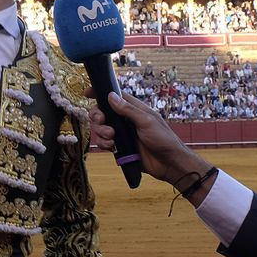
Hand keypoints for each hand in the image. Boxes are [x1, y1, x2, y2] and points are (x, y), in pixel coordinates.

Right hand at [88, 91, 211, 187]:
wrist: (168, 164)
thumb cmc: (163, 139)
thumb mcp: (146, 121)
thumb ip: (128, 109)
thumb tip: (110, 96)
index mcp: (134, 109)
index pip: (114, 96)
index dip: (100, 93)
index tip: (87, 93)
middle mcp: (125, 119)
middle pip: (102, 113)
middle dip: (98, 118)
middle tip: (102, 123)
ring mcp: (122, 133)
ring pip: (101, 128)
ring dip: (101, 133)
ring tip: (112, 140)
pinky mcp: (120, 147)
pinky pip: (104, 142)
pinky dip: (104, 144)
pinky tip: (112, 147)